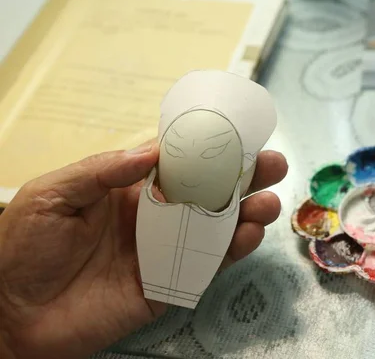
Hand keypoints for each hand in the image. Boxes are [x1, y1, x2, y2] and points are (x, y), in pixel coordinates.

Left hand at [0, 141, 286, 358]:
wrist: (10, 315)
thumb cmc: (22, 248)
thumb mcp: (53, 194)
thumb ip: (102, 170)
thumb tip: (152, 151)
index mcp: (129, 189)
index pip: (178, 163)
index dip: (209, 148)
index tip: (238, 135)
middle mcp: (154, 216)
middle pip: (207, 193)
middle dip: (242, 178)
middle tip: (271, 164)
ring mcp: (164, 250)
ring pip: (216, 228)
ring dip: (247, 213)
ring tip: (269, 201)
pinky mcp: (168, 284)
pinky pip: (206, 266)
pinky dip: (232, 250)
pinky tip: (249, 234)